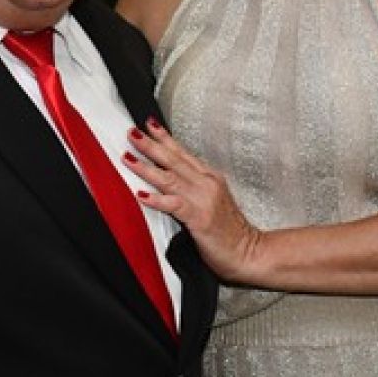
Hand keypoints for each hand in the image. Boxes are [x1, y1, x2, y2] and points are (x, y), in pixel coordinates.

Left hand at [125, 118, 263, 283]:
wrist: (248, 252)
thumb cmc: (229, 231)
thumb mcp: (212, 200)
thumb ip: (193, 187)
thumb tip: (169, 178)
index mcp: (209, 177)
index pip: (182, 153)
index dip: (165, 138)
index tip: (150, 124)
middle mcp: (206, 183)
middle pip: (173, 160)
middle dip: (150, 145)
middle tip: (133, 133)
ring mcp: (203, 199)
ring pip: (169, 178)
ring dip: (146, 167)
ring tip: (129, 158)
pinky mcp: (199, 218)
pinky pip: (174, 205)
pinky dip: (157, 199)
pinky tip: (142, 195)